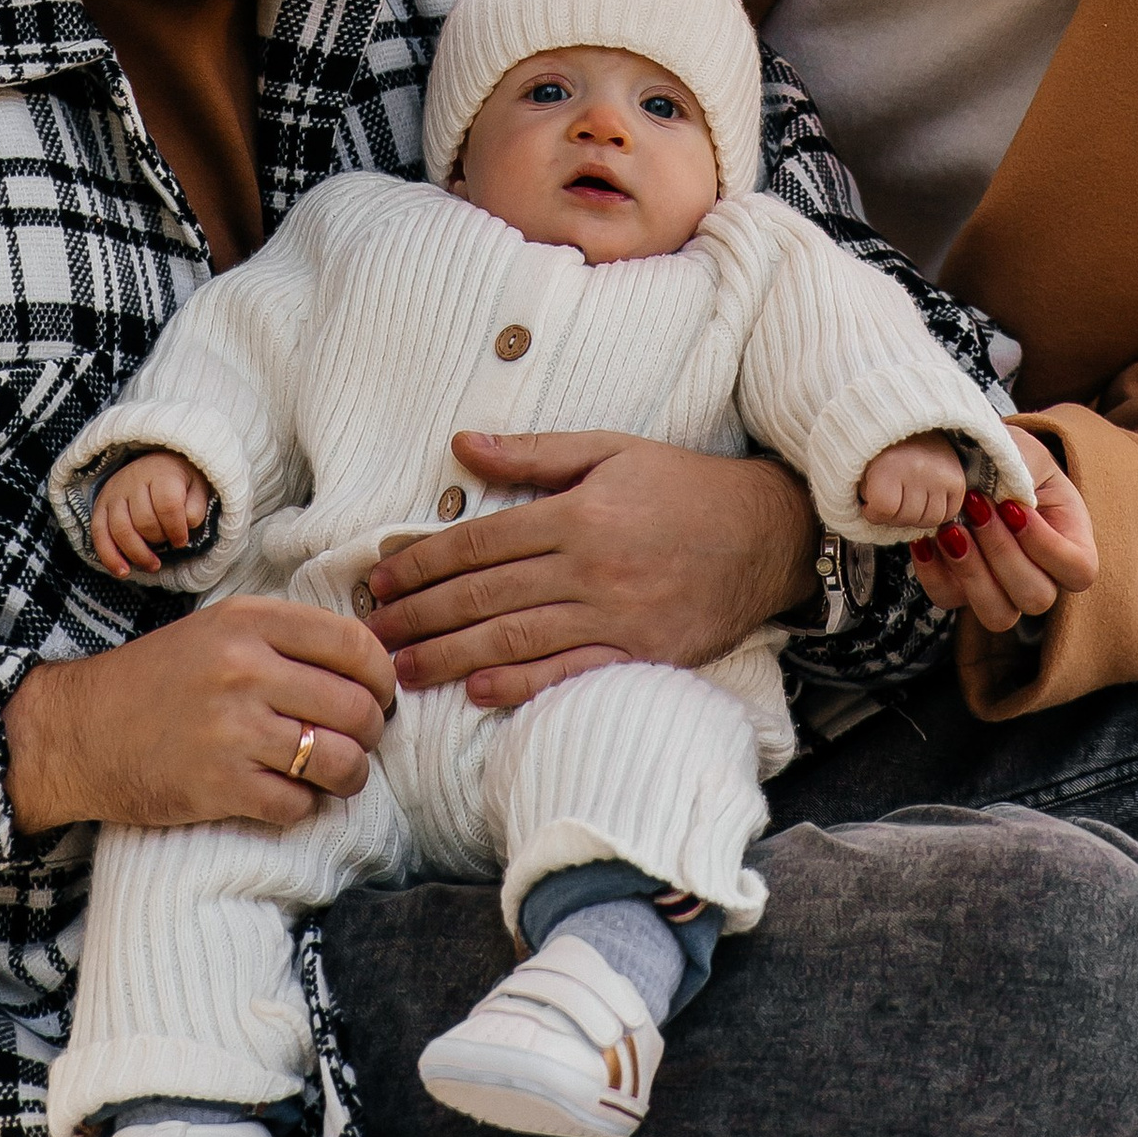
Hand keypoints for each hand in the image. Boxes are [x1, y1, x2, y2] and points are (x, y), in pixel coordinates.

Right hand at [4, 597, 393, 836]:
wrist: (81, 731)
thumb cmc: (160, 679)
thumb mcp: (220, 630)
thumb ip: (286, 638)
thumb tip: (368, 664)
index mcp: (250, 622)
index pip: (354, 644)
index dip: (382, 675)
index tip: (380, 694)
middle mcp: (245, 669)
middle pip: (356, 707)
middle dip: (371, 733)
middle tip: (358, 740)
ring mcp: (232, 730)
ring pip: (337, 761)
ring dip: (348, 775)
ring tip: (335, 774)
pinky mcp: (219, 786)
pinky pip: (297, 805)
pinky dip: (303, 806)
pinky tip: (287, 795)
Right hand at [92, 451, 212, 577]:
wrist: (156, 462)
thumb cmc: (179, 481)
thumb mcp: (197, 487)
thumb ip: (196, 507)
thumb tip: (185, 526)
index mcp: (162, 473)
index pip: (167, 504)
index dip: (176, 529)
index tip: (182, 540)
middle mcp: (134, 480)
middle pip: (143, 520)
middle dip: (158, 540)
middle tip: (168, 544)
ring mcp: (114, 493)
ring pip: (120, 529)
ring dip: (137, 554)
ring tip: (153, 565)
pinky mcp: (101, 506)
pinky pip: (99, 534)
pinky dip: (109, 557)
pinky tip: (123, 571)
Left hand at [364, 431, 820, 711]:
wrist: (765, 533)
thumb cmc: (682, 485)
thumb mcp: (609, 449)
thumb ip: (533, 454)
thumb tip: (461, 443)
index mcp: (577, 513)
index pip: (481, 541)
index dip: (424, 561)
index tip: (382, 576)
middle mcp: (590, 567)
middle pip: (487, 594)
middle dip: (422, 614)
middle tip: (372, 631)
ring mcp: (616, 616)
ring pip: (517, 638)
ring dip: (452, 656)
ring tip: (404, 669)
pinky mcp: (641, 654)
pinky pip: (570, 673)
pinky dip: (522, 686)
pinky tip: (478, 694)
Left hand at [859, 433, 966, 533]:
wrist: (911, 415)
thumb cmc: (883, 445)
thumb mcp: (863, 465)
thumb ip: (865, 492)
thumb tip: (874, 516)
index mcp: (890, 463)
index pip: (884, 509)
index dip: (874, 512)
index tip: (871, 504)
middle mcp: (918, 470)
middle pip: (906, 519)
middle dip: (895, 515)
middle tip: (891, 498)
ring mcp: (941, 476)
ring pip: (929, 521)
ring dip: (916, 516)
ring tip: (907, 498)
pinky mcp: (957, 480)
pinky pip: (948, 514)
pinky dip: (936, 511)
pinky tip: (925, 498)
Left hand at [907, 432, 1097, 631]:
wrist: (963, 456)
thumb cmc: (1005, 456)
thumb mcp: (1023, 452)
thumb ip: (1024, 470)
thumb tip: (1007, 499)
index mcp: (1070, 541)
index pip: (1078, 570)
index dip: (1047, 547)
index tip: (1015, 508)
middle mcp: (1040, 575)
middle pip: (1036, 597)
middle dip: (1002, 553)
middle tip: (977, 506)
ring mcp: (1001, 589)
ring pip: (997, 614)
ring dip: (972, 573)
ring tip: (952, 529)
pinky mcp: (961, 589)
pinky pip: (949, 599)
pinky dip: (934, 572)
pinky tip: (927, 539)